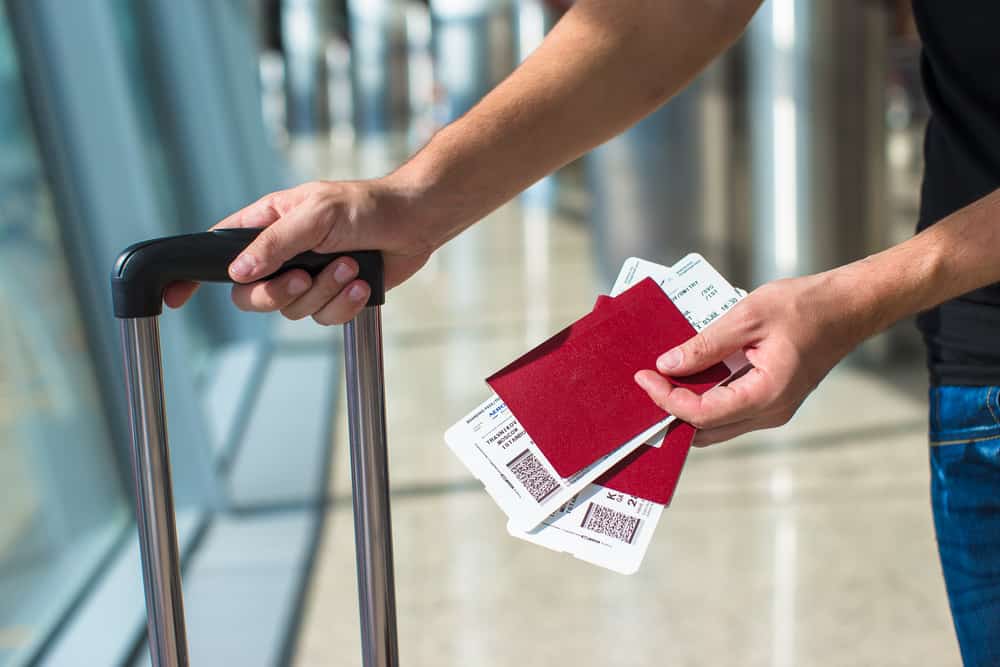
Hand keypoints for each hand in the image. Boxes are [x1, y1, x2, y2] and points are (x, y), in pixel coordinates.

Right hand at [163, 178, 437, 323]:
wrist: (416, 223)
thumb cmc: (366, 206)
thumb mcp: (316, 215)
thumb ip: (275, 244)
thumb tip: (239, 273)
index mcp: (266, 225)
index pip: (216, 251)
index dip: (192, 274)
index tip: (175, 296)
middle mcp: (281, 254)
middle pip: (250, 295)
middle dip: (280, 293)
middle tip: (306, 276)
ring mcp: (307, 277)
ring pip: (291, 310)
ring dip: (325, 292)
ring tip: (351, 266)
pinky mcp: (333, 295)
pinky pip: (324, 318)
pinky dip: (344, 304)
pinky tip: (361, 284)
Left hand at [634, 271, 877, 445]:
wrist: (847, 308)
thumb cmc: (805, 307)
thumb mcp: (748, 316)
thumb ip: (707, 344)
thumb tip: (669, 364)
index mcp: (767, 394)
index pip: (702, 413)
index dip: (667, 398)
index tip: (644, 376)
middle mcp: (771, 412)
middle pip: (706, 429)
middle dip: (671, 410)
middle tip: (645, 382)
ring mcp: (773, 411)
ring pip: (717, 425)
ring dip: (686, 406)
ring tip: (661, 378)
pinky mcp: (771, 401)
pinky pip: (729, 411)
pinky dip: (704, 399)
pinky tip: (688, 376)